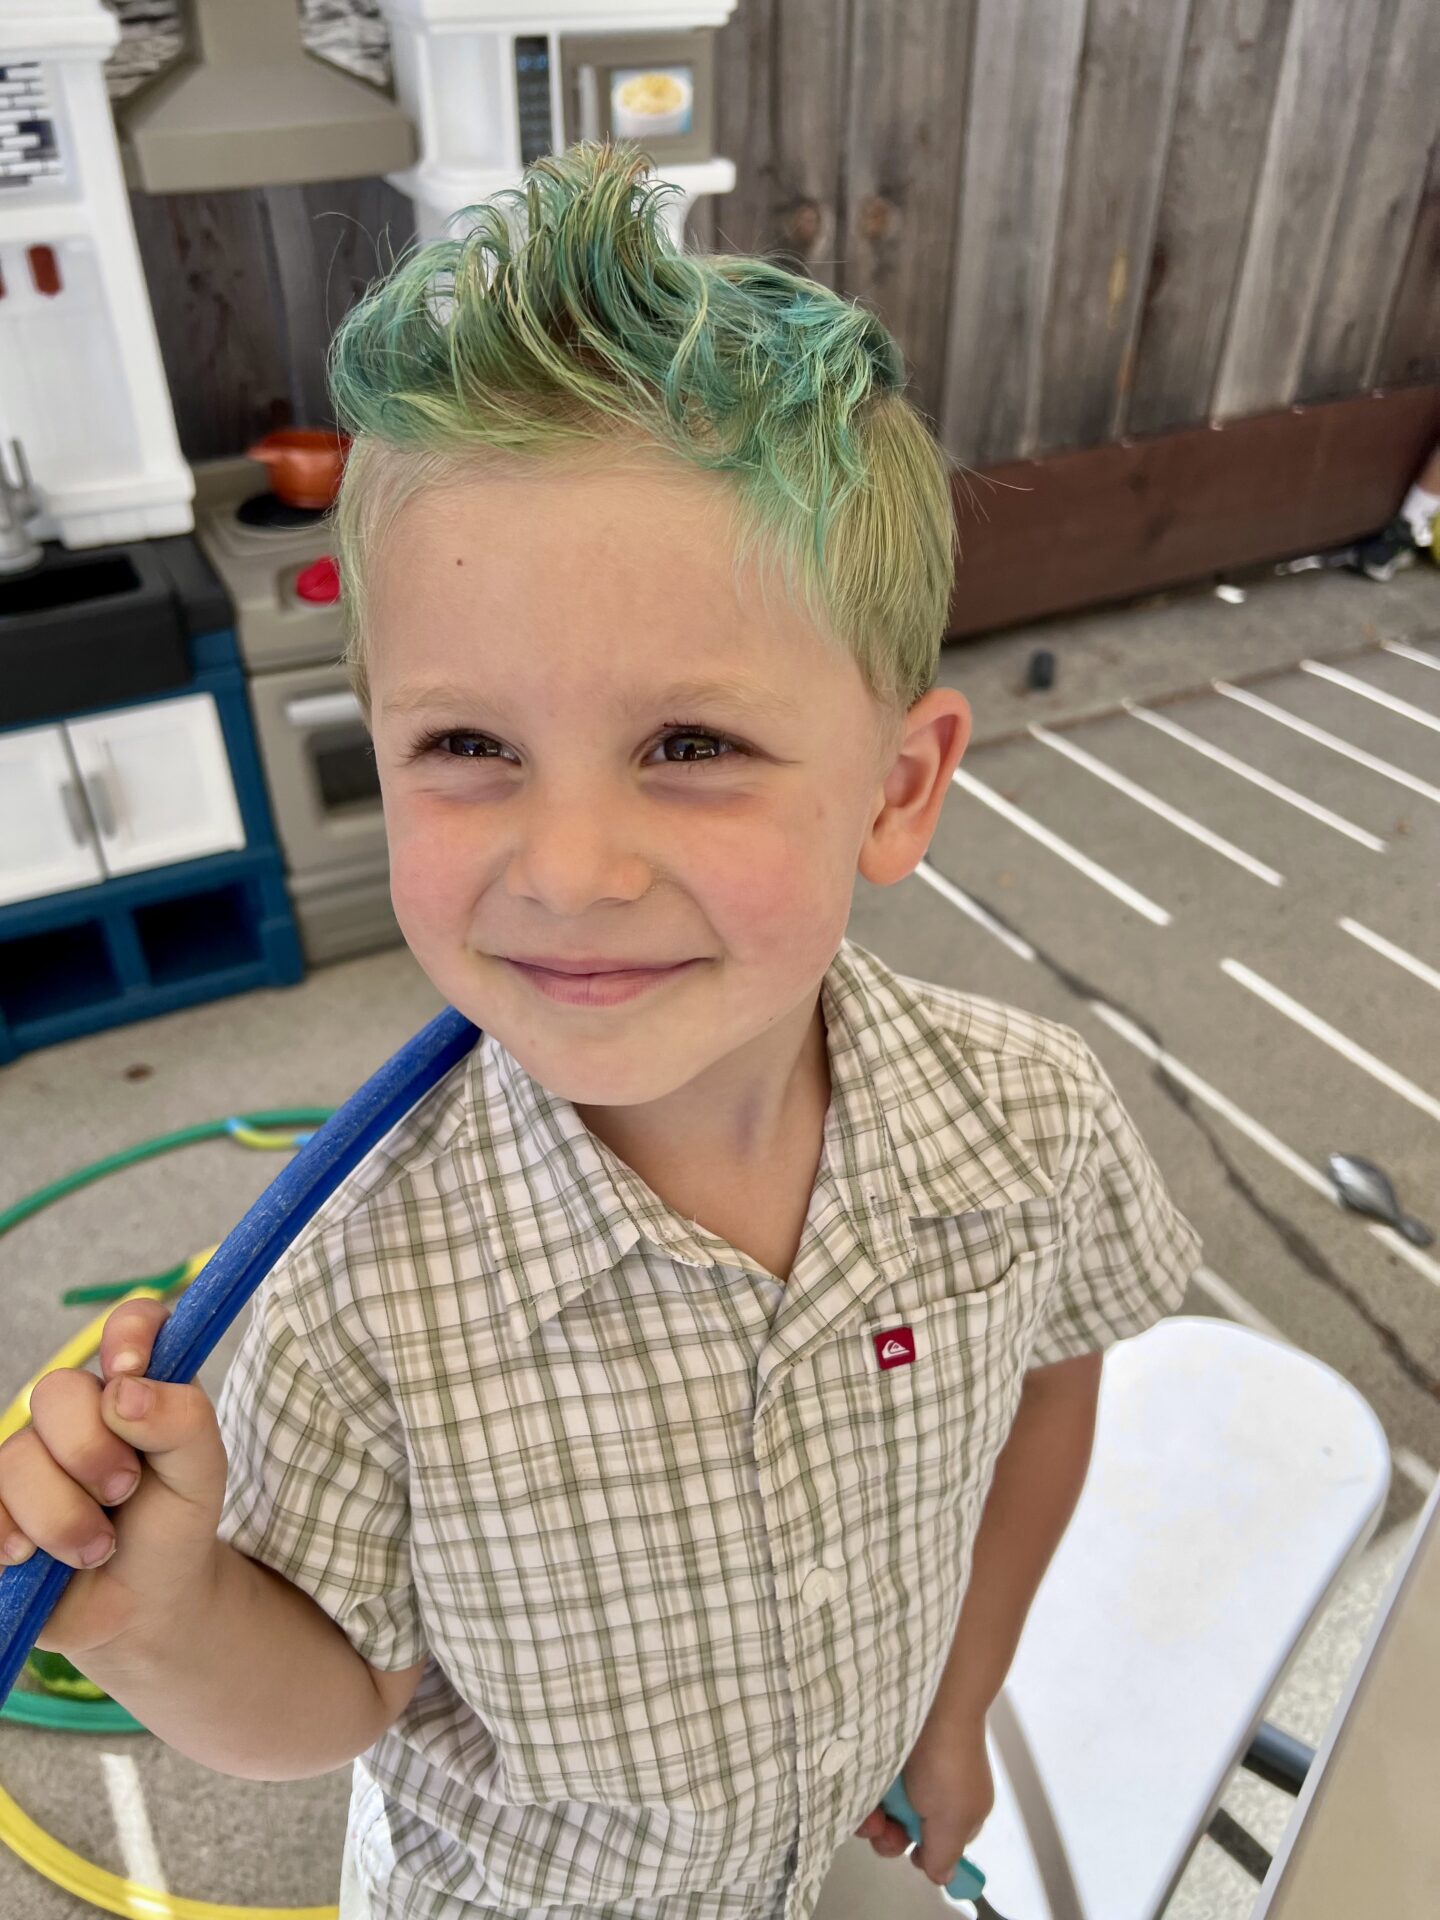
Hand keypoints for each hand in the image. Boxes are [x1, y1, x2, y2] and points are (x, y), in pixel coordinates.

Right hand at [0, 1297, 228, 1662]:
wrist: (143, 1606)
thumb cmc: (174, 1526)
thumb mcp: (201, 1475)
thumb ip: (182, 1422)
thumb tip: (123, 1389)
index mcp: (136, 1388)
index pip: (132, 1324)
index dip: (128, 1333)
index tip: (128, 1370)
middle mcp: (77, 1412)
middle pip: (55, 1391)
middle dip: (90, 1451)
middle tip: (124, 1492)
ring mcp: (29, 1457)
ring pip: (15, 1458)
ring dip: (62, 1515)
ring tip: (96, 1549)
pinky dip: (10, 1536)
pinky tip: (33, 1559)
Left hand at [854, 1713, 994, 1886]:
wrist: (931, 1696)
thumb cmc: (946, 1761)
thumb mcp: (954, 1818)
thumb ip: (945, 1854)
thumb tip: (942, 1878)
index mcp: (959, 1807)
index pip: (938, 1843)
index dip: (920, 1852)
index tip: (909, 1852)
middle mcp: (934, 1788)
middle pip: (904, 1827)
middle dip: (888, 1835)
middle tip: (880, 1827)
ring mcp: (908, 1766)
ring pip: (882, 1805)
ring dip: (869, 1815)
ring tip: (865, 1811)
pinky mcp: (883, 1746)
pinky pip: (868, 1777)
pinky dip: (861, 1787)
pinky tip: (856, 1788)